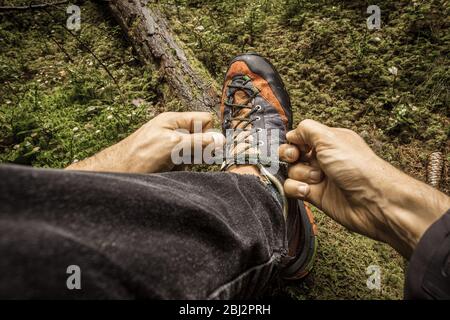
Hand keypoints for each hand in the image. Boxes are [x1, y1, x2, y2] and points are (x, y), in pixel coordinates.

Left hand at [66, 112, 223, 173]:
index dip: (209, 132)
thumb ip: (198, 141)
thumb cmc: (139, 155)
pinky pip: (183, 165)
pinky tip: (169, 172)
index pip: (204, 120)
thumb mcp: (173, 145)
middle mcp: (172, 131)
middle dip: (198, 151)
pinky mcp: (166, 162)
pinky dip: (180, 170)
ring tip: (172, 166)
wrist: (115, 173)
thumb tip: (220, 139)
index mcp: (173, 120)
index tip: (210, 147)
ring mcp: (169, 147)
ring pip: (193, 154)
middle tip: (185, 158)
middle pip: (200, 138)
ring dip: (188, 163)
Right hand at [279, 119, 449, 257]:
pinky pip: (293, 189)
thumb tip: (292, 133)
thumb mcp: (331, 138)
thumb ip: (307, 130)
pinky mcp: (315, 196)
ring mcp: (318, 177)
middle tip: (296, 158)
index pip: (300, 137)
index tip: (296, 145)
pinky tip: (308, 191)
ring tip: (317, 178)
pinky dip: (296, 188)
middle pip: (292, 154)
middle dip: (290, 156)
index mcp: (329, 141)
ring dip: (299, 174)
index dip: (293, 141)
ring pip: (291, 172)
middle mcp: (323, 158)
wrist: (374, 201)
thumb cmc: (358, 167)